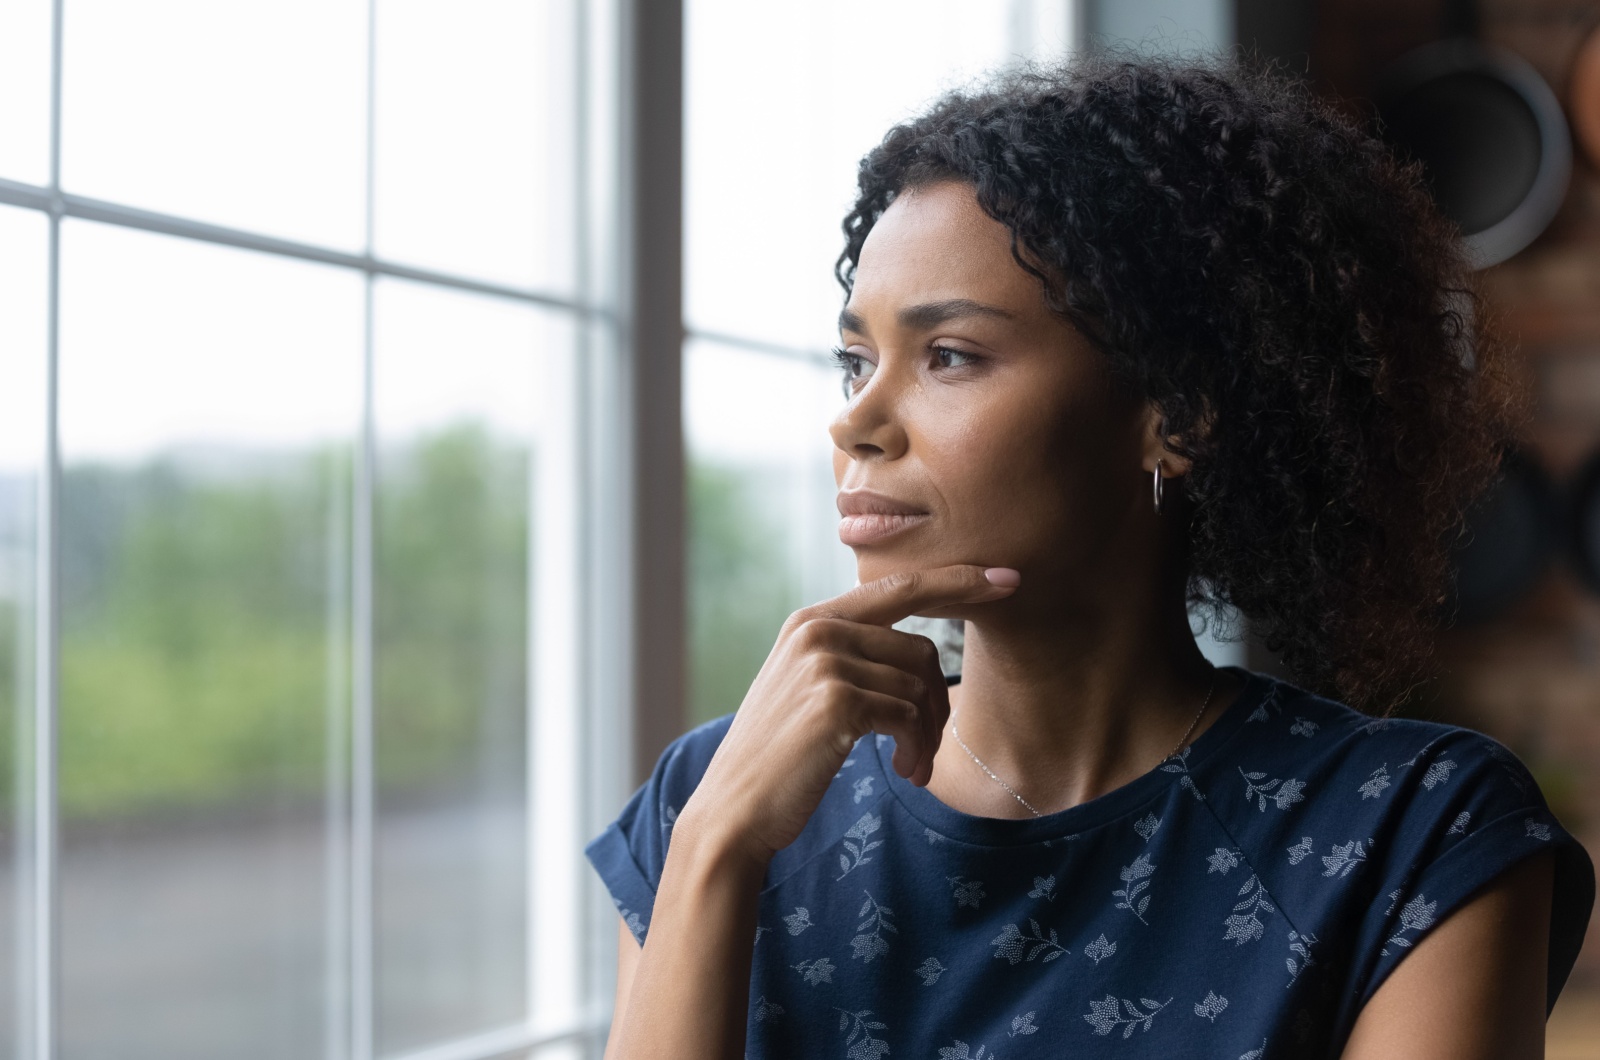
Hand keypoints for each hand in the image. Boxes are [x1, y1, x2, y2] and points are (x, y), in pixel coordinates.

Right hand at [676, 564, 1020, 869]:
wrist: (735, 809)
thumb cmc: (780, 757)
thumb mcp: (806, 688)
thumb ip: (849, 656)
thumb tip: (919, 655)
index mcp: (810, 619)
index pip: (900, 586)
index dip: (957, 581)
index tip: (1007, 581)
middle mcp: (816, 630)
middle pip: (920, 647)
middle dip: (939, 702)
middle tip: (930, 747)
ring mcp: (825, 662)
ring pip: (919, 686)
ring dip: (928, 736)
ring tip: (913, 768)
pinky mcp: (836, 701)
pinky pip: (909, 716)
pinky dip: (917, 750)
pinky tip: (905, 773)